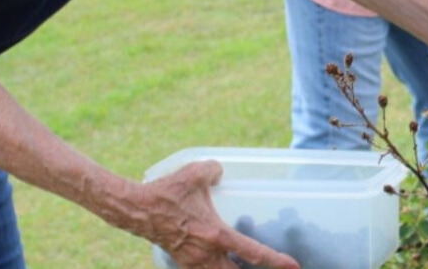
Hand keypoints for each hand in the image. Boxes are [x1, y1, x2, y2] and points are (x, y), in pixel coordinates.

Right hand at [134, 161, 299, 268]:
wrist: (134, 209)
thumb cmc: (166, 192)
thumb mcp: (195, 174)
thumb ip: (215, 170)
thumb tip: (222, 171)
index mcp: (215, 234)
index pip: (252, 252)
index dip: (275, 261)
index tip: (293, 266)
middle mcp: (207, 253)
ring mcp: (193, 261)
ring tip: (248, 267)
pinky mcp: (183, 260)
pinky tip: (224, 262)